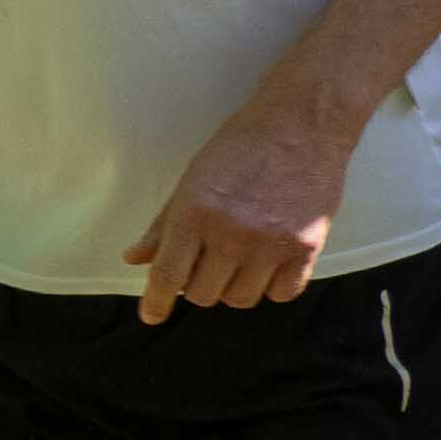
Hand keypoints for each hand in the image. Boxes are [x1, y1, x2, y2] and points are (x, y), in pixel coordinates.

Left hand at [126, 96, 354, 319]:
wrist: (301, 123)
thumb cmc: (239, 146)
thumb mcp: (191, 180)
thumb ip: (163, 225)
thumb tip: (134, 259)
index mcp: (194, 214)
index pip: (168, 275)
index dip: (156, 301)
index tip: (151, 316)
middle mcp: (230, 234)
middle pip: (203, 295)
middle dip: (198, 285)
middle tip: (207, 263)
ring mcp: (270, 244)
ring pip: (241, 299)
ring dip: (234, 287)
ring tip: (239, 261)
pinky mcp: (307, 248)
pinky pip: (282, 293)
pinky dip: (272, 286)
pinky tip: (269, 265)